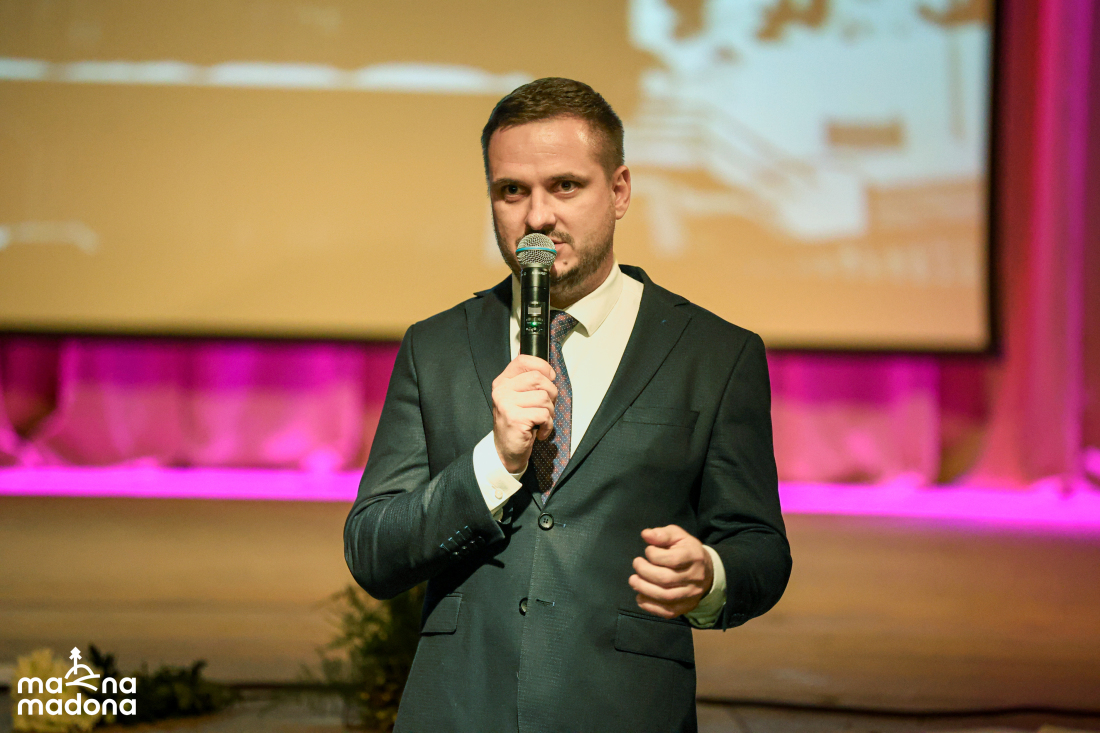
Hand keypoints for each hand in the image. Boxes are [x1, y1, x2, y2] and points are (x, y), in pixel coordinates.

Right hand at [491, 355, 558, 472]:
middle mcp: (502, 390)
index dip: (542, 367)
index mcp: (503, 381)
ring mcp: (506, 404)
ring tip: (541, 421)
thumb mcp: (521, 398)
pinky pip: (544, 414)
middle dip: (551, 394)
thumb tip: (551, 373)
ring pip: (544, 398)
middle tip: (546, 408)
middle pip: (538, 378)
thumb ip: (531, 383)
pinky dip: (548, 425)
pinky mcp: (515, 419)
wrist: (507, 451)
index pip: (524, 360)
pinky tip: (540, 432)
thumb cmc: (519, 423)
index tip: (549, 379)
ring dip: (550, 412)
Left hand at [629, 525, 713, 618]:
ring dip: (644, 589)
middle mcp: (695, 577)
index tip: (648, 551)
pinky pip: (667, 612)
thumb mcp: (677, 536)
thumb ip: (662, 534)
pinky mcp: (686, 607)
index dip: (654, 555)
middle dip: (645, 572)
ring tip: (633, 581)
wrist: (706, 571)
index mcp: (693, 556)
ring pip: (665, 597)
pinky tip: (640, 597)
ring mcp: (691, 594)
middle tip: (636, 564)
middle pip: (666, 579)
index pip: (672, 559)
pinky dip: (650, 607)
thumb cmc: (686, 550)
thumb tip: (646, 535)